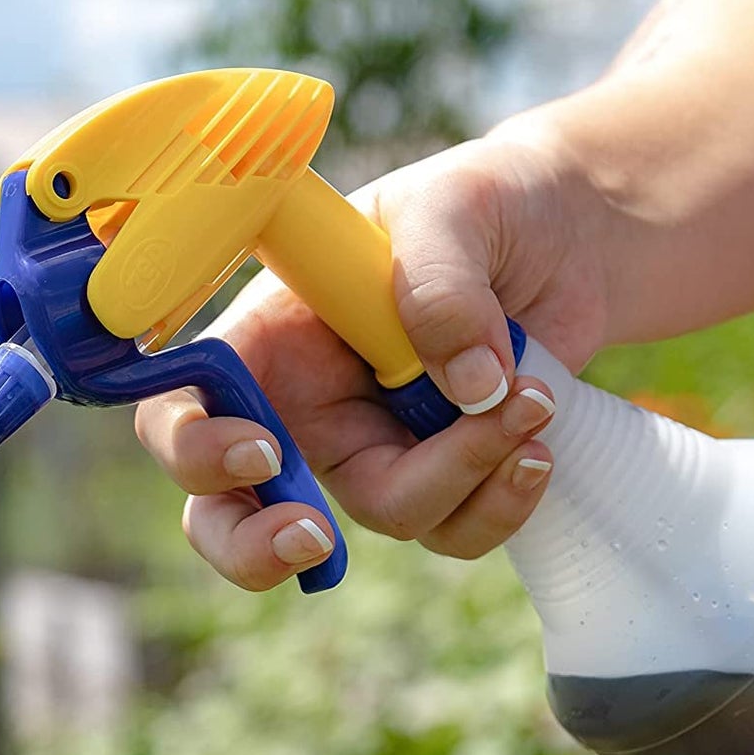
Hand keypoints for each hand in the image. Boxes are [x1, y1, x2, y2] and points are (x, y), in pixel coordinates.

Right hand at [134, 128, 613, 589]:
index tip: (265, 451)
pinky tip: (537, 445)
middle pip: (226, 519)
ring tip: (531, 402)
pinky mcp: (438, 480)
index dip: (197, 450)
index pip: (183, 412)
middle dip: (256, 549)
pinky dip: (502, 501)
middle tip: (313, 539)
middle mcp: (301, 411)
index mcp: (266, 343)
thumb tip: (468, 386)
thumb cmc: (481, 205)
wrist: (570, 234)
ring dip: (463, 476)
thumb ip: (439, 282)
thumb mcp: (451, 207)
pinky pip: (452, 531)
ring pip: (382, 518)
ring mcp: (369, 454)